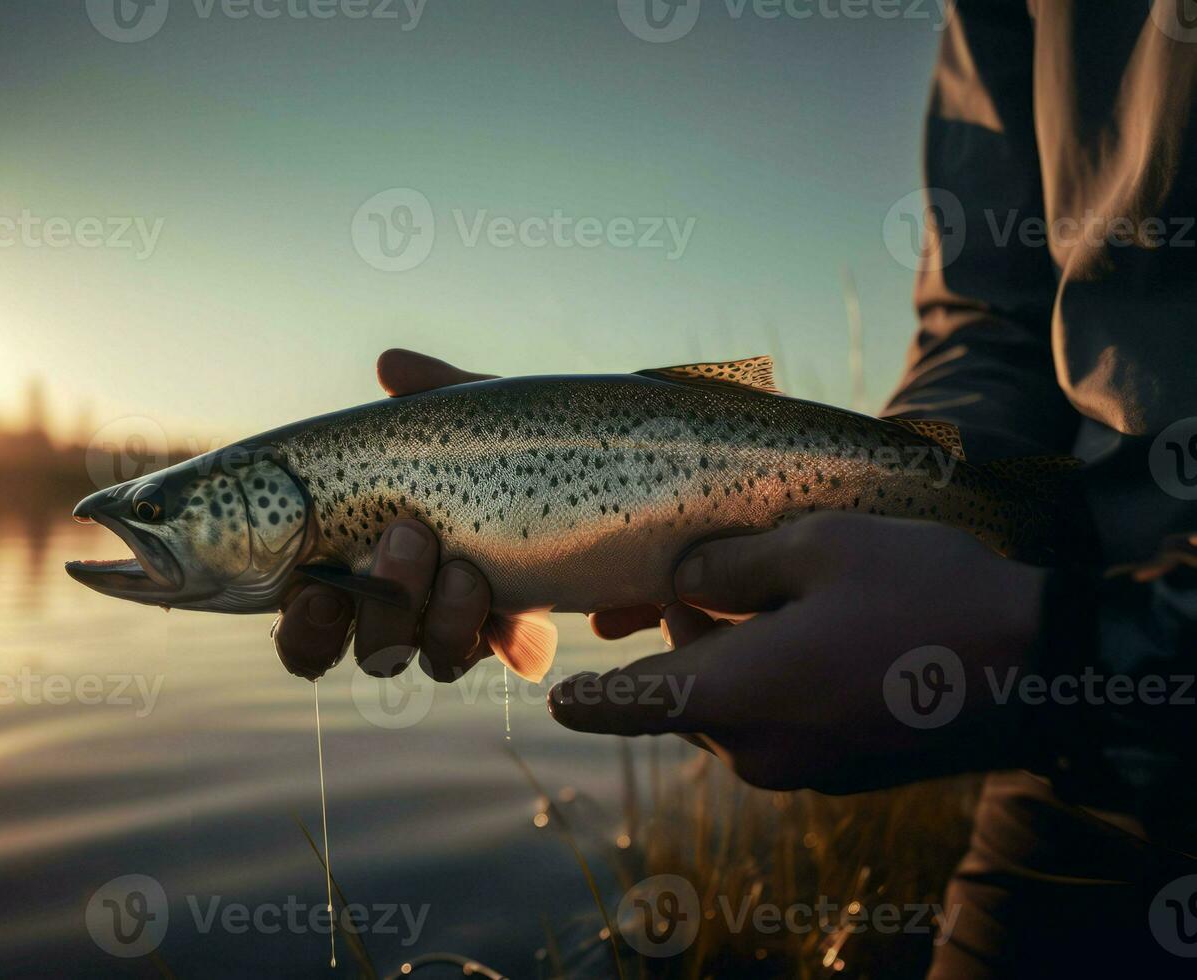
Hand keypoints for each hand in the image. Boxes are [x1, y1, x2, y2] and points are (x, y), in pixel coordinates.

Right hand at [275, 350, 499, 681]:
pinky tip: (529, 623)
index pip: (310, 614)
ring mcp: (462, 621)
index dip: (304, 622)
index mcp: (365, 554)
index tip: (318, 592)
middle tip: (408, 539)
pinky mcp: (518, 634)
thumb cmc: (514, 437)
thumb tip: (390, 364)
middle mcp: (406, 601)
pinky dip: (512, 639)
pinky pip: (506, 658)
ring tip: (468, 569)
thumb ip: (433, 393)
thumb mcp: (475, 413)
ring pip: (432, 658)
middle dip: (382, 608)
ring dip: (445, 619)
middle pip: (364, 647)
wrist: (606, 472)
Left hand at [547, 512, 1047, 793]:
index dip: (586, 699)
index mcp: (739, 694)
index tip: (553, 695)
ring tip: (754, 591)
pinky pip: (772, 723)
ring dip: (724, 655)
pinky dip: (766, 680)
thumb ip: (729, 563)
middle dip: (677, 635)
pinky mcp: (836, 769)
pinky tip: (803, 628)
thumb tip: (683, 579)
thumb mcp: (817, 546)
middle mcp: (758, 749)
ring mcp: (801, 768)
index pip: (631, 705)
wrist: (1038, 666)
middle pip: (682, 691)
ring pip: (728, 705)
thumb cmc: (923, 593)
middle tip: (675, 579)